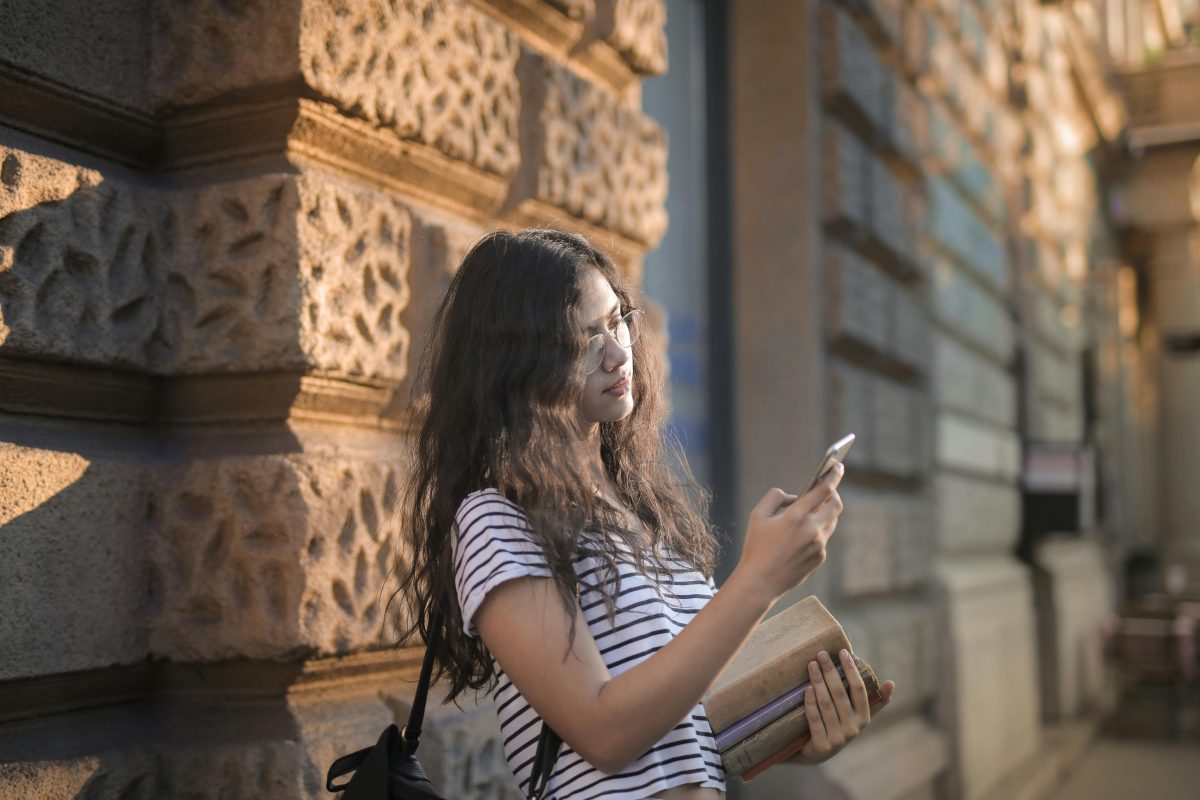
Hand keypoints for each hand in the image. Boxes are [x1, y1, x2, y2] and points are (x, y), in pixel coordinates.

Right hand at [734, 464, 845, 603]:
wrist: (760, 581)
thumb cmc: (756, 546)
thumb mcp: (757, 515)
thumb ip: (775, 497)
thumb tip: (794, 497)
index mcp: (796, 516)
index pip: (824, 489)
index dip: (833, 475)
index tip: (837, 466)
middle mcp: (812, 529)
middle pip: (836, 504)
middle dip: (834, 493)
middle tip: (828, 489)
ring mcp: (819, 545)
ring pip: (832, 521)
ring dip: (826, 512)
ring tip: (814, 509)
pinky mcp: (820, 557)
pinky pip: (824, 538)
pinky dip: (817, 530)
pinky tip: (803, 534)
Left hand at [792, 648, 895, 764]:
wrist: (816, 752)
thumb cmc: (839, 725)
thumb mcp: (857, 714)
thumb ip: (874, 700)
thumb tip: (892, 683)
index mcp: (864, 718)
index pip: (859, 689)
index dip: (851, 670)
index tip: (842, 651)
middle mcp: (853, 729)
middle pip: (840, 694)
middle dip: (830, 671)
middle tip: (821, 653)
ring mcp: (838, 738)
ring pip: (826, 704)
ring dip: (818, 682)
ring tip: (811, 665)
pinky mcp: (822, 745)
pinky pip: (815, 719)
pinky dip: (811, 703)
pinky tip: (806, 688)